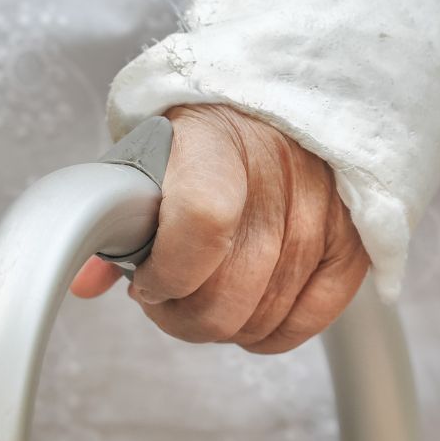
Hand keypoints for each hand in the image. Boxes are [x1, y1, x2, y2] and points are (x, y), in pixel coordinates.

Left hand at [71, 105, 369, 352]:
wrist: (284, 106)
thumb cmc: (210, 135)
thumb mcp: (153, 152)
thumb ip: (119, 214)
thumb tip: (86, 281)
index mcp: (217, 139)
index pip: (202, 222)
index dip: (168, 272)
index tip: (146, 280)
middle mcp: (280, 172)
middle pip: (229, 290)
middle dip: (183, 315)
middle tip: (170, 301)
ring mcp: (324, 210)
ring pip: (262, 316)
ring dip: (223, 325)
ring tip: (207, 300)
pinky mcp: (353, 242)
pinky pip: (309, 321)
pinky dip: (271, 334)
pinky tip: (249, 316)